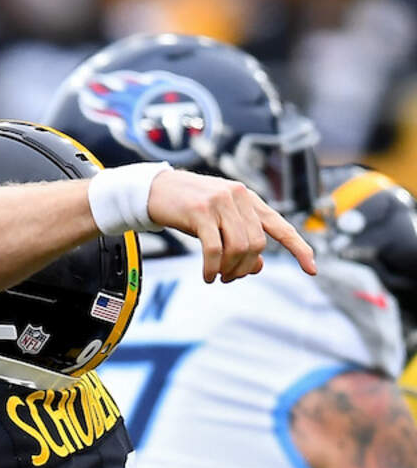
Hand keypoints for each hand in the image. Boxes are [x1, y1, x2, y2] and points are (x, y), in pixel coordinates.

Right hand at [147, 170, 316, 282]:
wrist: (154, 190)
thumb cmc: (188, 208)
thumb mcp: (218, 223)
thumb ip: (240, 240)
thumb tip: (258, 268)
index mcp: (248, 198)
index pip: (280, 225)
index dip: (298, 248)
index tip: (312, 269)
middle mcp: (239, 196)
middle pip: (257, 243)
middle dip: (245, 267)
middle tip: (230, 278)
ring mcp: (220, 202)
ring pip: (238, 247)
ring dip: (229, 269)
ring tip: (218, 277)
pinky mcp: (200, 211)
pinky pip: (214, 249)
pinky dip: (213, 268)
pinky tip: (207, 276)